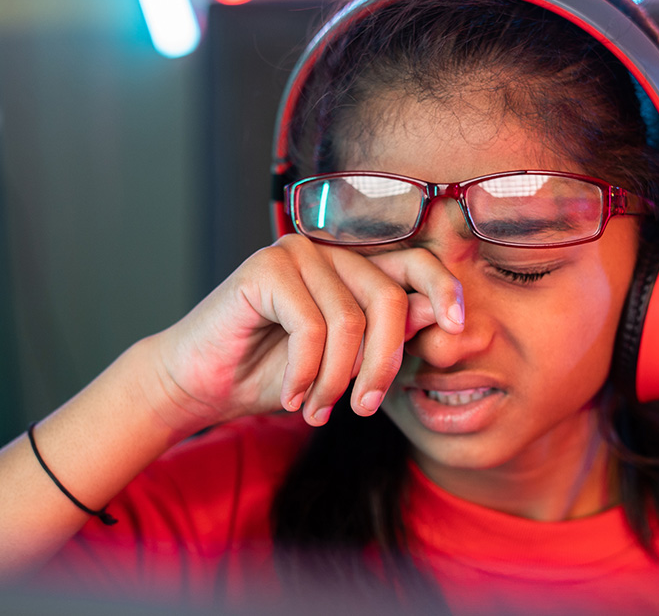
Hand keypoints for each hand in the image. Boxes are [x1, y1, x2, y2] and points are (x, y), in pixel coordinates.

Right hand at [152, 234, 464, 427]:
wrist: (201, 385)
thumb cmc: (272, 373)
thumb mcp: (344, 364)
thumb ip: (389, 336)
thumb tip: (440, 316)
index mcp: (353, 267)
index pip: (415, 261)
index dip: (443, 288)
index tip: (458, 329)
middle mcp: (328, 250)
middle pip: (389, 298)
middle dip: (384, 364)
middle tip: (366, 409)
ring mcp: (295, 252)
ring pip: (349, 320)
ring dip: (336, 379)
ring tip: (317, 409)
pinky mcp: (265, 267)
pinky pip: (309, 327)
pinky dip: (305, 373)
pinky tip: (292, 396)